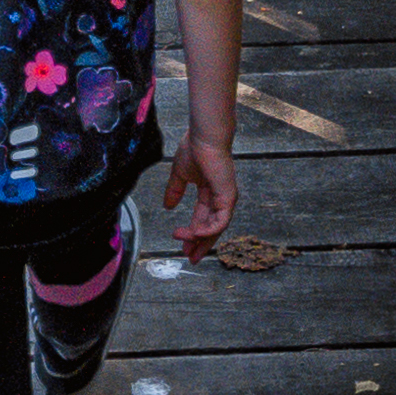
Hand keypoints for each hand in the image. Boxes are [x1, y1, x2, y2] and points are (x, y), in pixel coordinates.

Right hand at [164, 124, 238, 244]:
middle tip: (190, 257)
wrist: (204, 136)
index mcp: (210, 193)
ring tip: (183, 242)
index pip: (203, 219)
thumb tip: (167, 206)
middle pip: (211, 228)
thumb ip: (175, 191)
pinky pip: (219, 221)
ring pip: (215, 228)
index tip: (183, 246)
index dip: (193, 234)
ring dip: (198, 238)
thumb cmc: (195, 148)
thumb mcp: (180, 174)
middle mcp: (220, 198)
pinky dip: (207, 230)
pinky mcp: (228, 197)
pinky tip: (194, 233)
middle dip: (200, 244)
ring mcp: (226, 198)